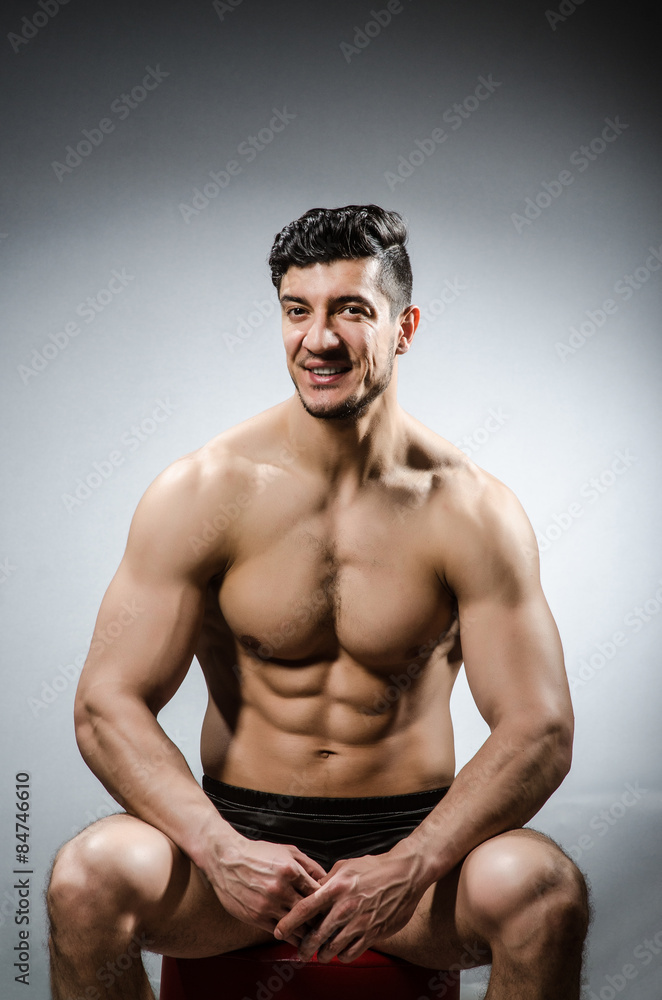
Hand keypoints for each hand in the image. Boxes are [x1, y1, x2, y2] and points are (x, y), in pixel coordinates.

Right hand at [210, 837, 325, 935]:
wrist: (226, 859)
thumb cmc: (257, 854)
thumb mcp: (287, 851)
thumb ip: (309, 865)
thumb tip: (327, 879)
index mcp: (291, 870)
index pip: (318, 893)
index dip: (327, 902)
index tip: (330, 907)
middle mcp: (281, 889)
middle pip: (310, 912)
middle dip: (320, 919)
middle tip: (327, 925)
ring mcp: (268, 904)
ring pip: (297, 926)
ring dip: (307, 932)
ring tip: (314, 934)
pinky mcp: (256, 917)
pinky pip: (280, 932)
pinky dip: (290, 935)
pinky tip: (295, 935)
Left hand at [274, 848, 425, 962]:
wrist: (405, 874)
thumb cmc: (375, 868)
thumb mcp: (346, 866)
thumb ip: (327, 880)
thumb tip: (311, 890)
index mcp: (336, 887)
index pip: (305, 908)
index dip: (289, 922)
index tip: (279, 931)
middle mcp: (345, 907)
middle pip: (316, 935)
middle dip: (304, 947)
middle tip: (301, 951)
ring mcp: (359, 922)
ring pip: (332, 948)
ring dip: (323, 953)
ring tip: (320, 953)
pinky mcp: (373, 932)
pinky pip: (351, 952)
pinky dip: (342, 955)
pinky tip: (341, 950)